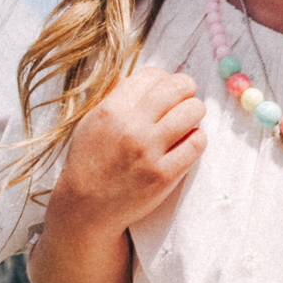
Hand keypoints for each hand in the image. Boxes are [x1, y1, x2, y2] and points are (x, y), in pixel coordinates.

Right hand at [49, 68, 206, 238]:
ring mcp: (149, 151)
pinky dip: (197, 139)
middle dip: (186, 90)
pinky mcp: (165, 175)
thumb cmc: (89, 161)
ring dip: (194, 113)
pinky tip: (187, 143)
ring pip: (193, 111)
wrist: (85, 207)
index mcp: (111, 109)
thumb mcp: (92, 121)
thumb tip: (148, 78)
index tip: (164, 91)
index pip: (153, 75)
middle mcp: (131, 127)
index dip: (163, 79)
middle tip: (183, 101)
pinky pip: (197, 143)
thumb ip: (117, 97)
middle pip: (179, 87)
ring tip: (186, 122)